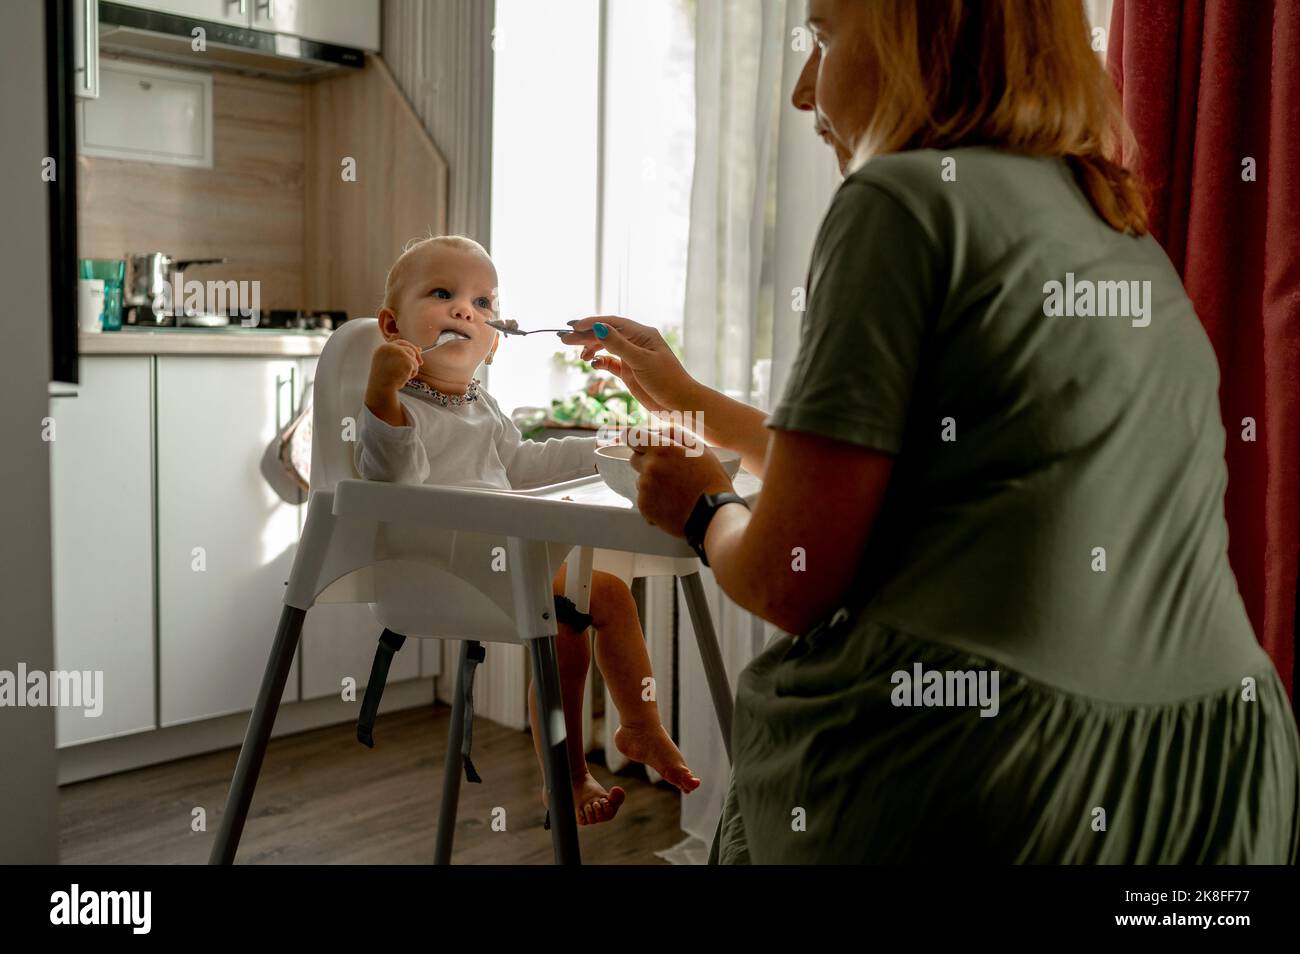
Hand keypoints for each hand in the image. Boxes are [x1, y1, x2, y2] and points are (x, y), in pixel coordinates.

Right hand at [367, 339, 422, 394]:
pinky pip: (415, 366)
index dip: (410, 346)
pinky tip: (403, 378)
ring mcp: (398, 352)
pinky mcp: (406, 359)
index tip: (418, 351)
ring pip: (413, 358)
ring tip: (402, 376)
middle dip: (417, 355)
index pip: (400, 342)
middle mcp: (390, 347)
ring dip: (412, 368)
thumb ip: (402, 355)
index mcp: (383, 348)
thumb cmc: (385, 379)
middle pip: (409, 347)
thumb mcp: (391, 364)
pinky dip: (412, 374)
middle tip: (421, 363)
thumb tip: (419, 349)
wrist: (381, 388)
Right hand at [559, 316, 692, 414]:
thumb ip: (619, 345)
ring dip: (591, 348)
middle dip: (585, 336)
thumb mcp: (641, 361)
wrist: (681, 405)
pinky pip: (611, 362)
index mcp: (643, 334)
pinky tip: (592, 363)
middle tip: (564, 340)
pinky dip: (600, 361)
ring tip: (578, 355)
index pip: (612, 323)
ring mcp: (633, 357)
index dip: (591, 323)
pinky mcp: (630, 372)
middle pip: (606, 334)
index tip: (573, 327)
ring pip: (606, 347)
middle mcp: (637, 342)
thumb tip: (599, 328)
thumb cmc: (667, 381)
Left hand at [626, 424, 734, 536]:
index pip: (633, 436)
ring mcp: (645, 488)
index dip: (634, 440)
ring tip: (674, 492)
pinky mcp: (644, 506)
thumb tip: (659, 432)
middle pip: (634, 460)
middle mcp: (649, 466)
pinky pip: (644, 500)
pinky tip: (672, 505)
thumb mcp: (700, 449)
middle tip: (666, 472)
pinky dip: (654, 502)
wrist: (713, 513)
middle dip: (646, 463)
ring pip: (640, 482)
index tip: (637, 444)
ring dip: (651, 484)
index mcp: (662, 449)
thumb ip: (676, 436)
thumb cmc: (711, 480)